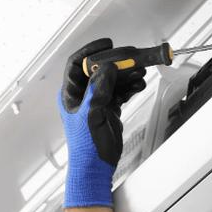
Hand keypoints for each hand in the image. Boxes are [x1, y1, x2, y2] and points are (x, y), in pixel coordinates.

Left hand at [58, 38, 146, 207]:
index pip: (78, 64)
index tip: (107, 43)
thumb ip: (99, 88)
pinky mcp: (108, 109)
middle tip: (132, 59)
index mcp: (71, 94)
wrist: (95, 167)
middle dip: (117, 63)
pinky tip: (139, 86)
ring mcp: (96, 102)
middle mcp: (82, 95)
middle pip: (100, 70)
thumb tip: (107, 67)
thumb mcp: (91, 113)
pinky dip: (130, 87)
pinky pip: (120, 91)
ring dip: (127, 76)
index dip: (91, 51)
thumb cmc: (85, 146)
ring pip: (113, 80)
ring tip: (140, 73)